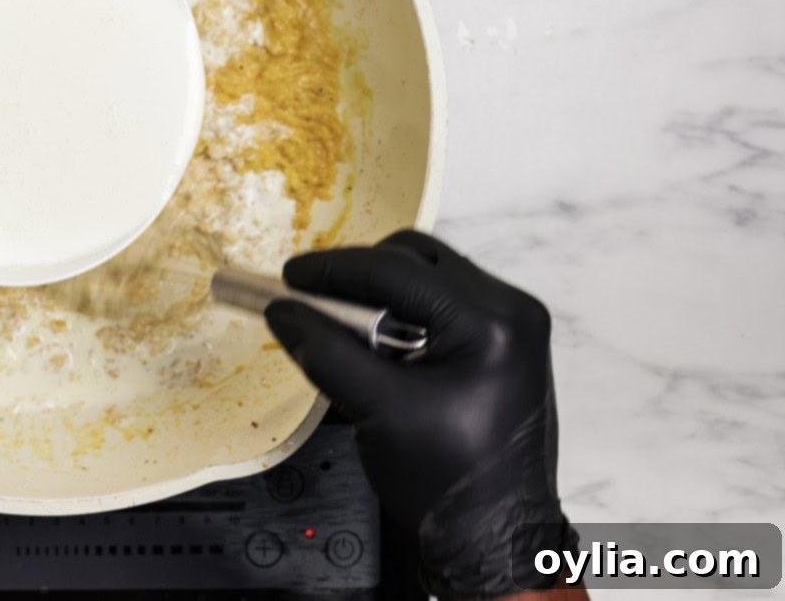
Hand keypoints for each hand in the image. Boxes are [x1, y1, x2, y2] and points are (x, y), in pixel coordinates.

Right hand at [265, 230, 576, 598]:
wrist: (493, 536)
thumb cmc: (447, 482)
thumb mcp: (377, 411)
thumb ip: (325, 353)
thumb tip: (282, 311)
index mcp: (492, 324)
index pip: (398, 271)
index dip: (335, 270)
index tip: (291, 276)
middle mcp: (512, 312)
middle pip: (418, 260)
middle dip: (361, 276)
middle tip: (314, 299)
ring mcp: (513, 327)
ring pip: (431, 277)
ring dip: (382, 294)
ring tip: (346, 329)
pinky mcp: (505, 344)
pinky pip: (445, 305)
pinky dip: (405, 313)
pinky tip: (379, 345)